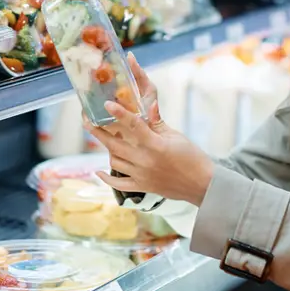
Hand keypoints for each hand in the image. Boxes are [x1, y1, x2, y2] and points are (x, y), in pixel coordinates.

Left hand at [85, 53, 213, 205]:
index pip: (134, 126)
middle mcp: (145, 161)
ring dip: (106, 149)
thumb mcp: (176, 137)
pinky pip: (118, 183)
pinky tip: (98, 171)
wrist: (202, 184)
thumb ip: (157, 123)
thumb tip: (148, 105)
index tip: (107, 104)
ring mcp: (141, 176)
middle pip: (114, 145)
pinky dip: (106, 178)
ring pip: (114, 161)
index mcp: (156, 145)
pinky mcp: (142, 187)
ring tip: (102, 138)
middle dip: (98, 132)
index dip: (119, 113)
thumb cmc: (193, 157)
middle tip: (87, 120)